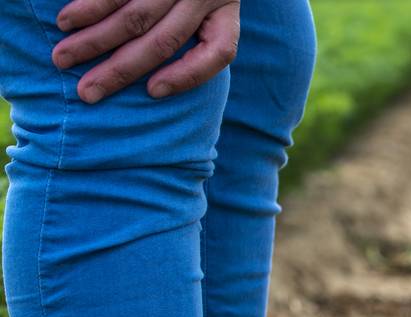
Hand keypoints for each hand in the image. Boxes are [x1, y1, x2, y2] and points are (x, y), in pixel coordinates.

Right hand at [52, 0, 240, 103]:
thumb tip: (156, 79)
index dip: (188, 76)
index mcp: (225, 10)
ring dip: (95, 40)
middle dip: (121, 71)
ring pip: (135, 18)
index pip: (219, 52)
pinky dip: (90, 7)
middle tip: (87, 92)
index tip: (153, 92)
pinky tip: (68, 21)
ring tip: (63, 57)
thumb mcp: (211, 2)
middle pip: (163, 42)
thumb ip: (194, 29)